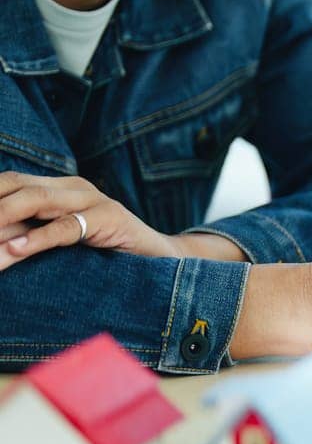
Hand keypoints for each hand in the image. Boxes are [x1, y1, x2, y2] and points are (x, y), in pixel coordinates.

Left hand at [0, 172, 178, 272]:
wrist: (164, 261)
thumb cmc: (108, 255)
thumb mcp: (61, 242)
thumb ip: (27, 237)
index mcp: (57, 187)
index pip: (7, 182)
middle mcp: (72, 186)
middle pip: (14, 185)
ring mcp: (92, 199)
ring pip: (34, 200)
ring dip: (0, 221)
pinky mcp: (110, 218)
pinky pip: (66, 227)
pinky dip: (38, 239)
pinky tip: (16, 251)